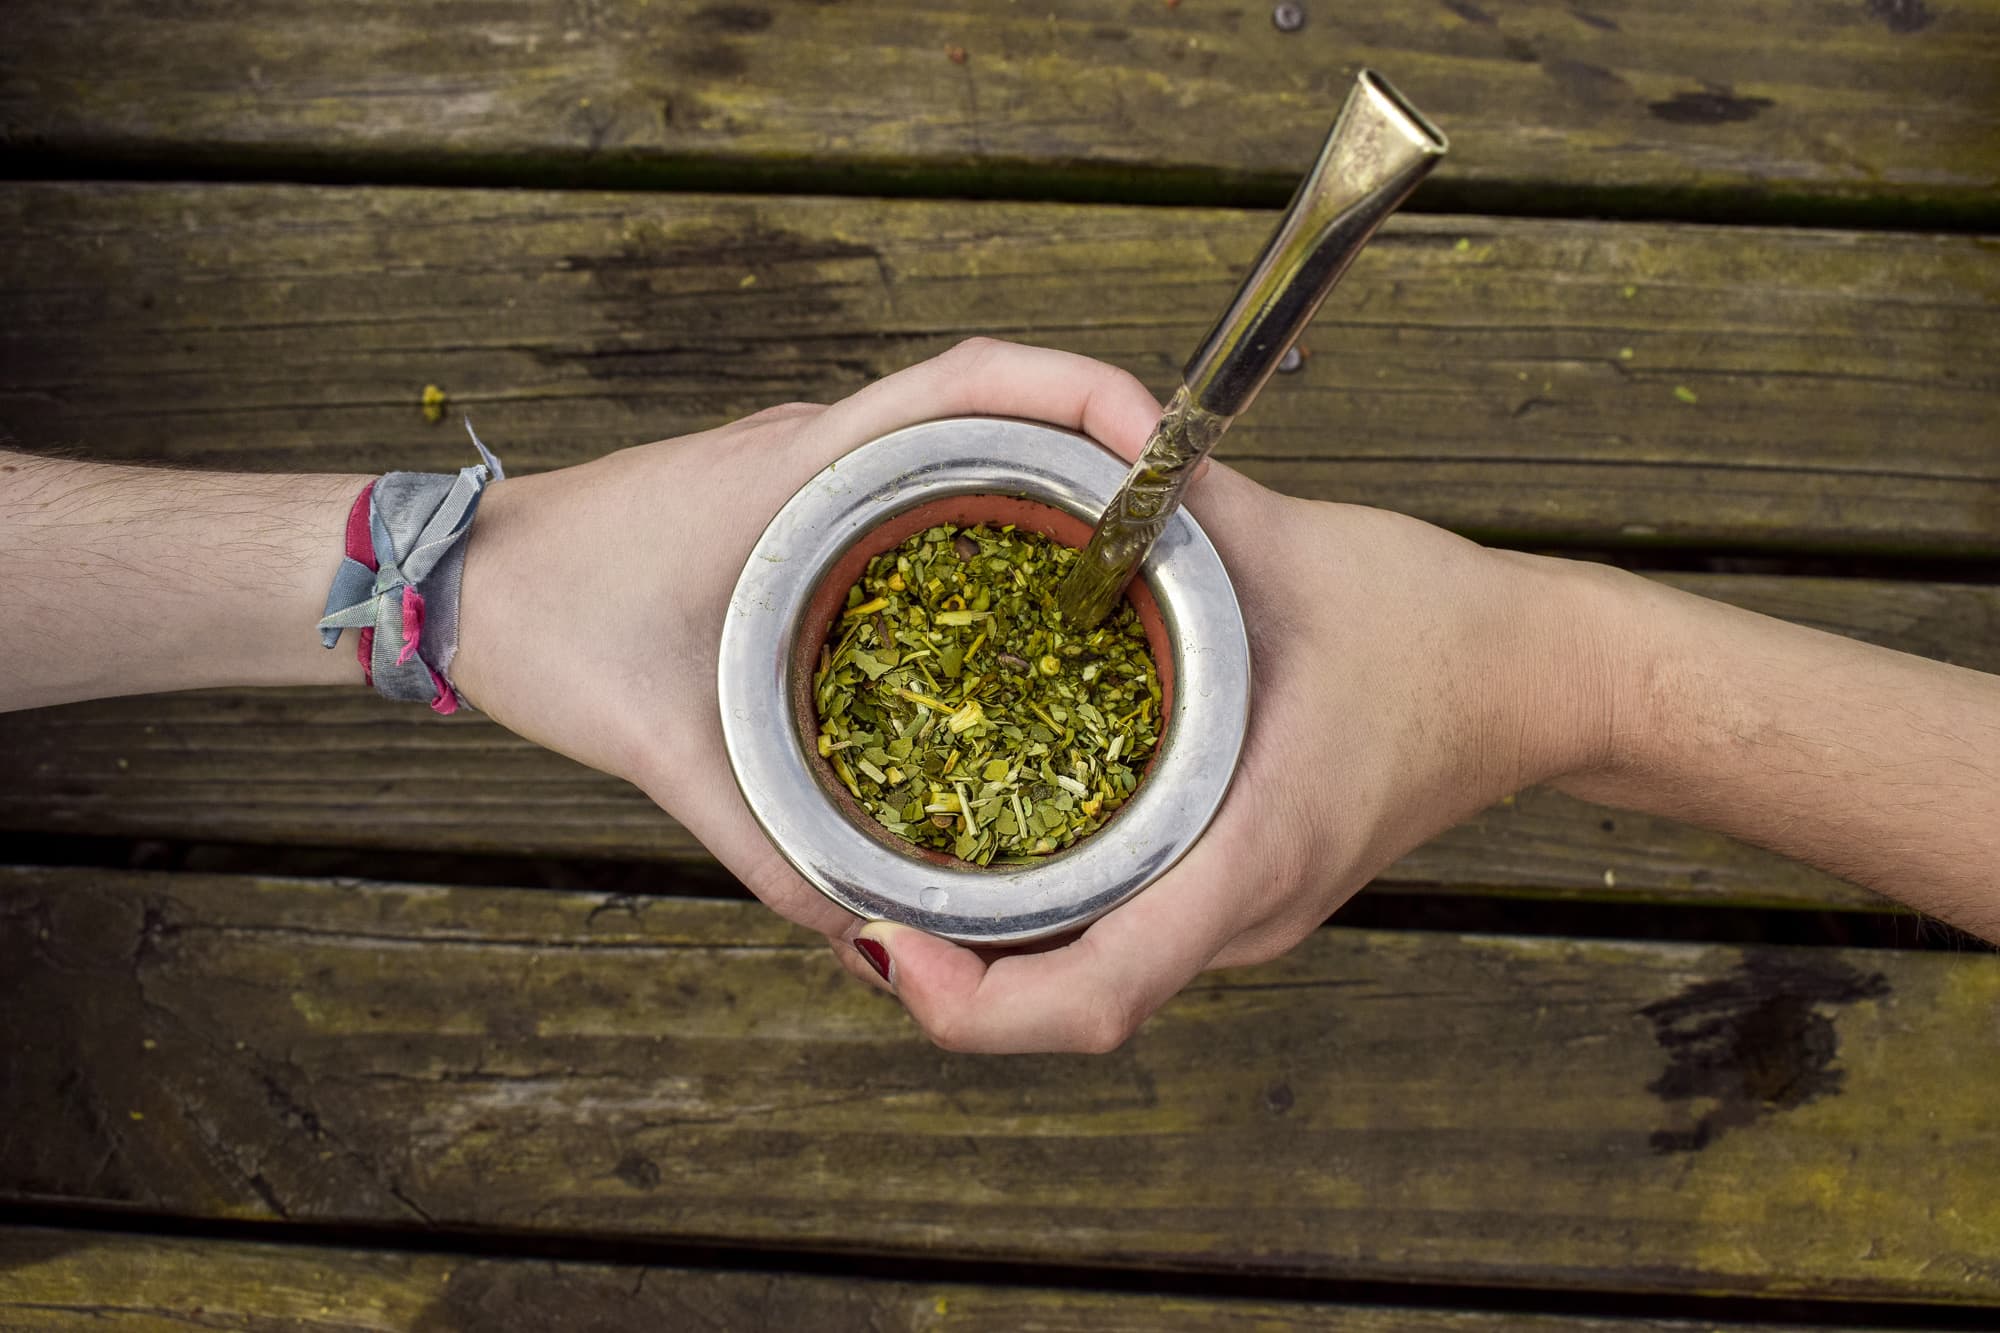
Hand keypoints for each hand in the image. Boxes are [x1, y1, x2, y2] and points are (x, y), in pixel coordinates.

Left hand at [449, 339, 1165, 939]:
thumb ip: (770, 845)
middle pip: (994, 410)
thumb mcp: (668, 745)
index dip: (1082, 395)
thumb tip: (871, 930)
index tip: (1160, 445)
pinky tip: (1008, 613)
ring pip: (958, 449)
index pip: (972, 384)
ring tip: (1117, 572)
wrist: (456, 585)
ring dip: (1042, 484)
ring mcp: (810, 470)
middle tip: (1169, 537)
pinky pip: (915, 492)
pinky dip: (980, 524)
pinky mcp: (793, 504)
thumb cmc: (548, 628)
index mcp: (806, 473)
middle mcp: (822, 452)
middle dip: (1094, 450)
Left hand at [835, 467, 1617, 1048]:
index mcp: (1248, 854)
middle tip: (858, 900)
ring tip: (903, 875)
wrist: (1540, 676)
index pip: (1092, 999)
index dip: (968, 1003)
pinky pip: (1128, 933)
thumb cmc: (1433, 626)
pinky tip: (998, 847)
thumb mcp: (1283, 553)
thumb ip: (1152, 512)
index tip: (883, 942)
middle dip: (949, 977)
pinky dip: (1051, 915)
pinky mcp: (1254, 894)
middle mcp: (1246, 913)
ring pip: (1096, 981)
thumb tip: (1041, 467)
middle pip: (1071, 1007)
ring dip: (994, 954)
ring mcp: (1255, 917)